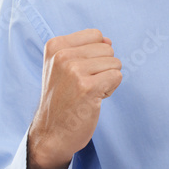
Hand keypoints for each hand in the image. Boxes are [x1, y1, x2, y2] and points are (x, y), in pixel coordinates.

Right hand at [27, 29, 121, 168]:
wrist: (51, 133)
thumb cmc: (61, 100)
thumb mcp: (62, 67)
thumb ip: (84, 50)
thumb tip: (108, 40)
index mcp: (55, 45)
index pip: (96, 35)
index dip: (95, 55)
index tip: (80, 73)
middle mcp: (62, 55)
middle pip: (108, 49)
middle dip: (103, 68)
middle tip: (84, 86)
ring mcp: (74, 70)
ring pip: (115, 63)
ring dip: (107, 80)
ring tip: (87, 93)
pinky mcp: (87, 87)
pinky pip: (117, 76)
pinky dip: (110, 90)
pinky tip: (93, 99)